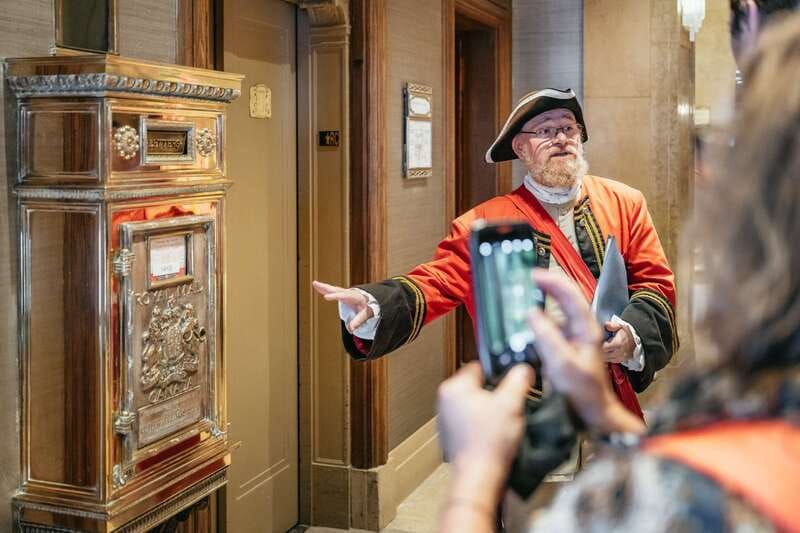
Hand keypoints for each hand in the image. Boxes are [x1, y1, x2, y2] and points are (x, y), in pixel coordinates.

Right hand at [312, 280, 373, 332]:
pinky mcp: (340, 294)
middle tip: (317, 285)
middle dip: (327, 288)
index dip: (334, 296)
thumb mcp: (366, 314)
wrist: (369, 301)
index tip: (325, 297)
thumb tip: (351, 329)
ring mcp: (343, 292)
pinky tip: (316, 285)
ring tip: (315, 283)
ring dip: (323, 287)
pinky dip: (323, 288)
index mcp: (355, 297)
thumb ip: (358, 321)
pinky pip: (331, 290)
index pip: (344, 296)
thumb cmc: (367, 307)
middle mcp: (348, 293)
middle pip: (336, 290)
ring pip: (332, 289)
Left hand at [437, 362, 533, 470]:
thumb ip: (519, 378)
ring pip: (476, 404)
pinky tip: (495, 435)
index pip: (479, 366)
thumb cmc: (489, 443)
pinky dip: (484, 425)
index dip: (499, 372)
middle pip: (478, 386)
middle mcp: (445, 401)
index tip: (512, 380)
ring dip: (491, 410)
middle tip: (510, 404)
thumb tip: (523, 369)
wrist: (479, 477)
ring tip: (504, 423)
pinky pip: (472, 422)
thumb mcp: (511, 402)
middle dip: (496, 393)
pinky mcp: (453, 436)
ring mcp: (447, 420)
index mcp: (453, 387)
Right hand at [528, 270, 644, 433]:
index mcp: (586, 329)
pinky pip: (550, 325)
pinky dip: (538, 318)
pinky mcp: (566, 346)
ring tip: (523, 294)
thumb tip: (531, 314)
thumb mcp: (562, 364)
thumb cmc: (583, 392)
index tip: (533, 275)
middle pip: (564, 298)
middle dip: (546, 285)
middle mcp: (582, 328)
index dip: (552, 281)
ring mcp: (574, 337)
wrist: (593, 412)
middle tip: (524, 279)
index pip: (570, 295)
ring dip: (541, 300)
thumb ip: (547, 337)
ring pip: (556, 310)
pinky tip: (526, 320)